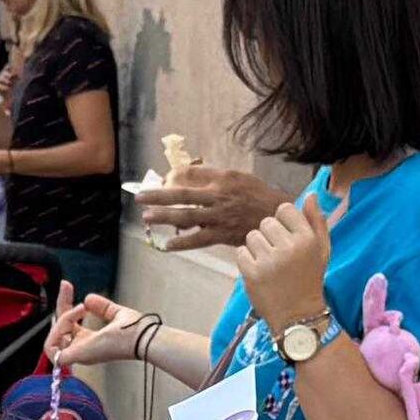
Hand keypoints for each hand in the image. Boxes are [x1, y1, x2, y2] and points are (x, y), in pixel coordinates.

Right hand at [46, 290, 159, 374]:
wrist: (140, 337)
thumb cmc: (134, 330)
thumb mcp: (114, 313)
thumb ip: (101, 307)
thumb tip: (88, 298)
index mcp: (89, 341)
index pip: (68, 324)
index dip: (64, 303)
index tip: (67, 285)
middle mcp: (81, 349)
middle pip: (58, 328)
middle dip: (61, 303)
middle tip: (67, 286)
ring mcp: (78, 354)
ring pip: (53, 338)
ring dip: (63, 318)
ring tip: (80, 309)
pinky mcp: (76, 356)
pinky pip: (51, 348)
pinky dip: (58, 330)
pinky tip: (74, 317)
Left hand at [136, 158, 281, 251]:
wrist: (279, 217)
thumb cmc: (258, 196)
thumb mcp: (239, 177)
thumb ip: (214, 176)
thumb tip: (188, 175)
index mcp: (223, 179)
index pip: (192, 175)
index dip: (173, 177)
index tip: (158, 180)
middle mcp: (219, 196)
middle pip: (183, 194)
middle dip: (159, 195)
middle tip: (140, 196)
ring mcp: (220, 216)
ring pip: (188, 216)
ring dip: (166, 217)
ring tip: (148, 217)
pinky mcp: (223, 234)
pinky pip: (199, 239)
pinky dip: (183, 242)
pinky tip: (168, 244)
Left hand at [234, 195, 336, 338]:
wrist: (298, 317)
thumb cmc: (309, 280)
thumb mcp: (321, 250)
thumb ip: (317, 221)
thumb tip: (310, 195)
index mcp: (307, 238)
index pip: (284, 208)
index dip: (283, 222)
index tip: (287, 239)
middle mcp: (289, 247)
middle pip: (266, 222)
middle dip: (269, 236)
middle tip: (279, 257)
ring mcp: (269, 261)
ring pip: (251, 236)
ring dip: (257, 248)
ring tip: (269, 265)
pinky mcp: (252, 273)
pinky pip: (241, 252)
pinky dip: (247, 261)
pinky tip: (260, 273)